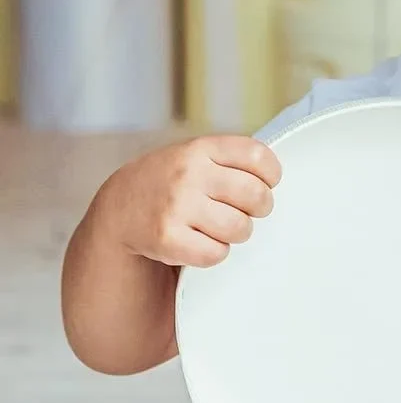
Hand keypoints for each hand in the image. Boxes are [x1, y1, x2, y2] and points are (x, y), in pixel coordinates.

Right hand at [101, 134, 280, 268]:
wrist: (120, 209)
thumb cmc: (172, 184)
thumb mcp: (196, 157)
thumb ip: (232, 161)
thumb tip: (278, 178)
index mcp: (201, 148)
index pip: (258, 156)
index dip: (271, 176)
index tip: (264, 184)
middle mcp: (188, 172)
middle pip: (257, 196)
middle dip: (258, 209)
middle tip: (242, 211)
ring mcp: (176, 205)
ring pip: (240, 228)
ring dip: (235, 233)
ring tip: (216, 226)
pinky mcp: (167, 237)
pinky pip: (217, 253)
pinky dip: (213, 253)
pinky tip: (197, 241)